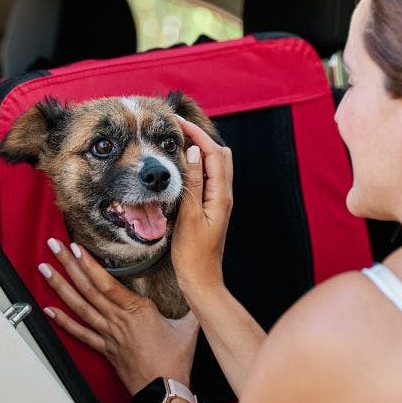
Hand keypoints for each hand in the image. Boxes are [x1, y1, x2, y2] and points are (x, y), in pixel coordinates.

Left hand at [38, 238, 198, 392]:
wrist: (162, 390)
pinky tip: (49, 310)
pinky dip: (63, 321)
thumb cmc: (175, 361)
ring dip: (60, 287)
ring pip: (79, 306)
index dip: (89, 264)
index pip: (107, 282)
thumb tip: (202, 288)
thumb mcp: (190, 326)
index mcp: (137, 310)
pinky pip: (80, 333)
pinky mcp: (105, 349)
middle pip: (88, 288)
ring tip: (45, 269)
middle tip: (53, 246)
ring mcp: (108, 334)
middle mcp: (118, 319)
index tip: (76, 247)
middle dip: (68, 265)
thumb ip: (194, 304)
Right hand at [174, 116, 233, 292]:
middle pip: (219, 155)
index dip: (197, 134)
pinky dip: (197, 166)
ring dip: (199, 151)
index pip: (214, 153)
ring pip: (214, 166)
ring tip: (177, 143)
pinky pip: (208, 179)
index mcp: (221, 195)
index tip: (178, 122)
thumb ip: (191, 183)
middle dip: (201, 138)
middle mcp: (224, 195)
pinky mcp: (212, 208)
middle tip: (177, 130)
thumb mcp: (188, 216)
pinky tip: (182, 168)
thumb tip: (193, 151)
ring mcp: (219, 202)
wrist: (201, 280)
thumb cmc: (193, 254)